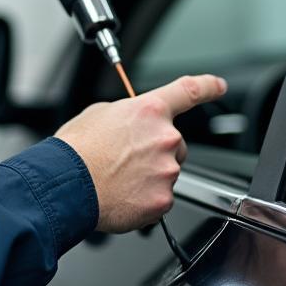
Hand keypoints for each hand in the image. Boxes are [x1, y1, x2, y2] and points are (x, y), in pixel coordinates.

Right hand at [54, 75, 226, 231]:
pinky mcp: (163, 199)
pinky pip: (160, 198)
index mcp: (149, 110)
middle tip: (127, 158)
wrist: (67, 184)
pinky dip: (145, 198)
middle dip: (157, 150)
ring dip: (149, 175)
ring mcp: (166, 170)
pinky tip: (123, 195)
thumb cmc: (77, 149)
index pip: (188, 91)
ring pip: (166, 172)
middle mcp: (164, 137)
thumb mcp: (98, 114)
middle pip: (175, 143)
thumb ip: (125, 114)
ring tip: (119, 177)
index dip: (208, 86)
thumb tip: (131, 123)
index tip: (219, 85)